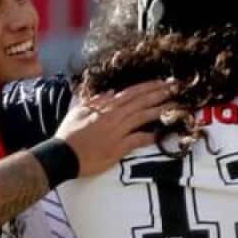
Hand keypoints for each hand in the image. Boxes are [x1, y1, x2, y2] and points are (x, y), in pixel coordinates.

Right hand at [57, 80, 175, 176]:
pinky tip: (162, 134)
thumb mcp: (79, 111)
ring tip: (176, 107)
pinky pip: (138, 140)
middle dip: (160, 94)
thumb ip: (95, 101)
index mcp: (105, 107)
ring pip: (142, 117)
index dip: (148, 87)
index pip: (131, 93)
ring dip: (160, 110)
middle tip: (176, 89)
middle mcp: (113, 116)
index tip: (162, 83)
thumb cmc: (68, 134)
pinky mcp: (117, 147)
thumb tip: (110, 93)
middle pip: (141, 101)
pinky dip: (150, 136)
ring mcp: (116, 131)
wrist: (62, 155)